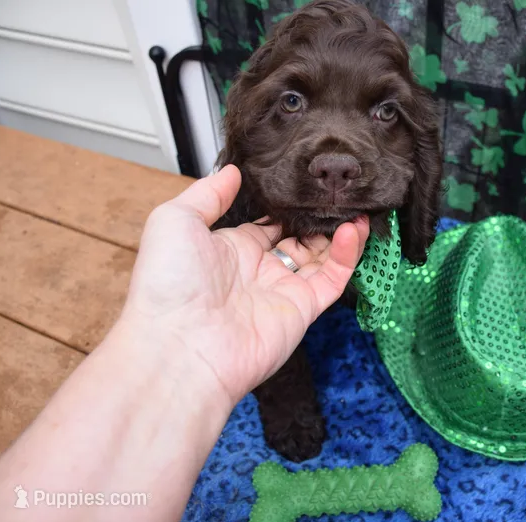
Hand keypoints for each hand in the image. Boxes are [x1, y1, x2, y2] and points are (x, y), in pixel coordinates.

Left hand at [117, 164, 368, 404]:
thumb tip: (234, 171)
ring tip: (356, 206)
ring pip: (323, 258)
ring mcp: (284, 290)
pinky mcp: (304, 309)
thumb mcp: (175, 220)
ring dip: (341, 233)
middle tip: (338, 193)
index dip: (288, 206)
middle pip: (300, 240)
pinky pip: (332, 279)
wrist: (180, 345)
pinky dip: (347, 256)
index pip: (269, 225)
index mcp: (232, 250)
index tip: (307, 183)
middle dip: (319, 218)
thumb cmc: (169, 283)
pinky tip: (353, 230)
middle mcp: (260, 271)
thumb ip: (208, 194)